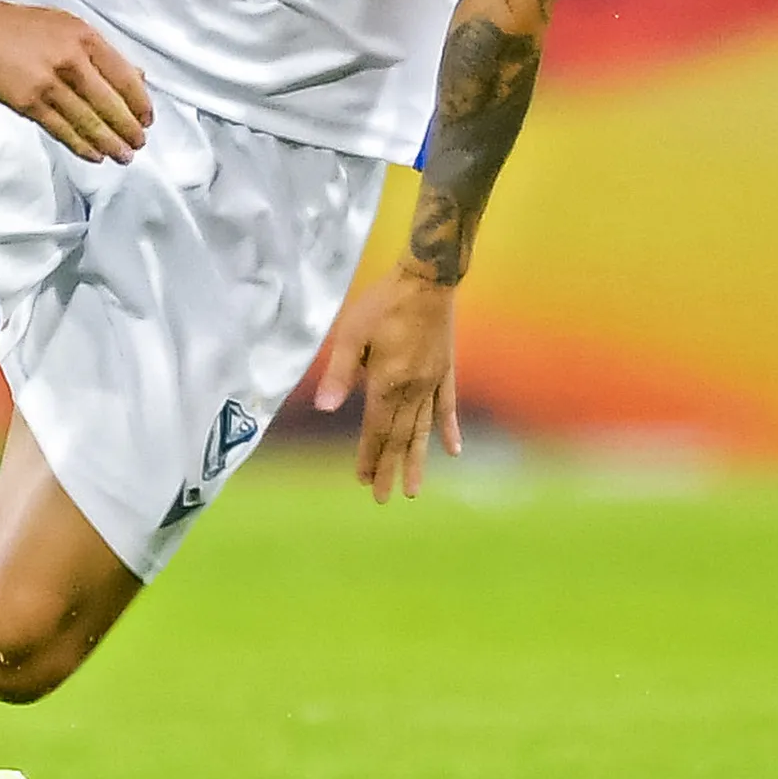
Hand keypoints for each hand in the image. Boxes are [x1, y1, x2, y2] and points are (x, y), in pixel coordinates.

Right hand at [0, 0, 152, 163]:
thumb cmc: (18, 25)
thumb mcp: (66, 24)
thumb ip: (99, 50)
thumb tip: (136, 76)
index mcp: (83, 36)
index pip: (123, 75)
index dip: (139, 102)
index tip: (147, 118)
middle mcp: (69, 59)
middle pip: (109, 103)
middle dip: (128, 128)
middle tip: (139, 144)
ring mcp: (47, 82)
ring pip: (87, 121)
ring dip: (109, 142)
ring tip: (123, 156)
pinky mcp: (27, 102)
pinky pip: (61, 129)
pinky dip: (80, 145)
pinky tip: (94, 155)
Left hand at [314, 268, 461, 501]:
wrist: (427, 280)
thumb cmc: (383, 304)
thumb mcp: (352, 334)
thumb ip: (340, 373)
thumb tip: (324, 408)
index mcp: (388, 383)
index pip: (376, 429)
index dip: (369, 455)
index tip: (361, 480)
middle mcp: (413, 389)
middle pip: (400, 437)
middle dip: (390, 468)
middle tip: (382, 497)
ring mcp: (433, 382)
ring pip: (424, 430)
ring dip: (417, 460)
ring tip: (414, 489)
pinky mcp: (446, 371)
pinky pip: (448, 407)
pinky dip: (450, 430)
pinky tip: (454, 451)